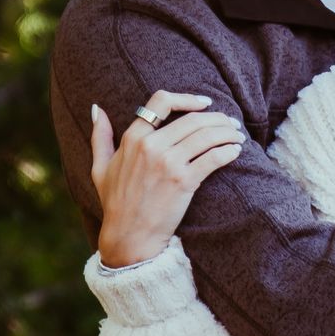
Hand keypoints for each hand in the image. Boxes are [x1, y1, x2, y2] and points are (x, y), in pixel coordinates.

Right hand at [91, 91, 243, 266]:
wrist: (128, 236)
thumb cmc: (115, 203)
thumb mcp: (100, 167)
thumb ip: (100, 136)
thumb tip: (96, 109)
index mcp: (132, 138)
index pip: (162, 102)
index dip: (187, 98)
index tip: (205, 103)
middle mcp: (150, 146)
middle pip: (193, 118)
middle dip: (218, 118)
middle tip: (232, 123)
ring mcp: (167, 163)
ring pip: (206, 135)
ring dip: (228, 132)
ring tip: (238, 136)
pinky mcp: (183, 181)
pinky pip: (213, 157)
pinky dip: (228, 151)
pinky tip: (235, 151)